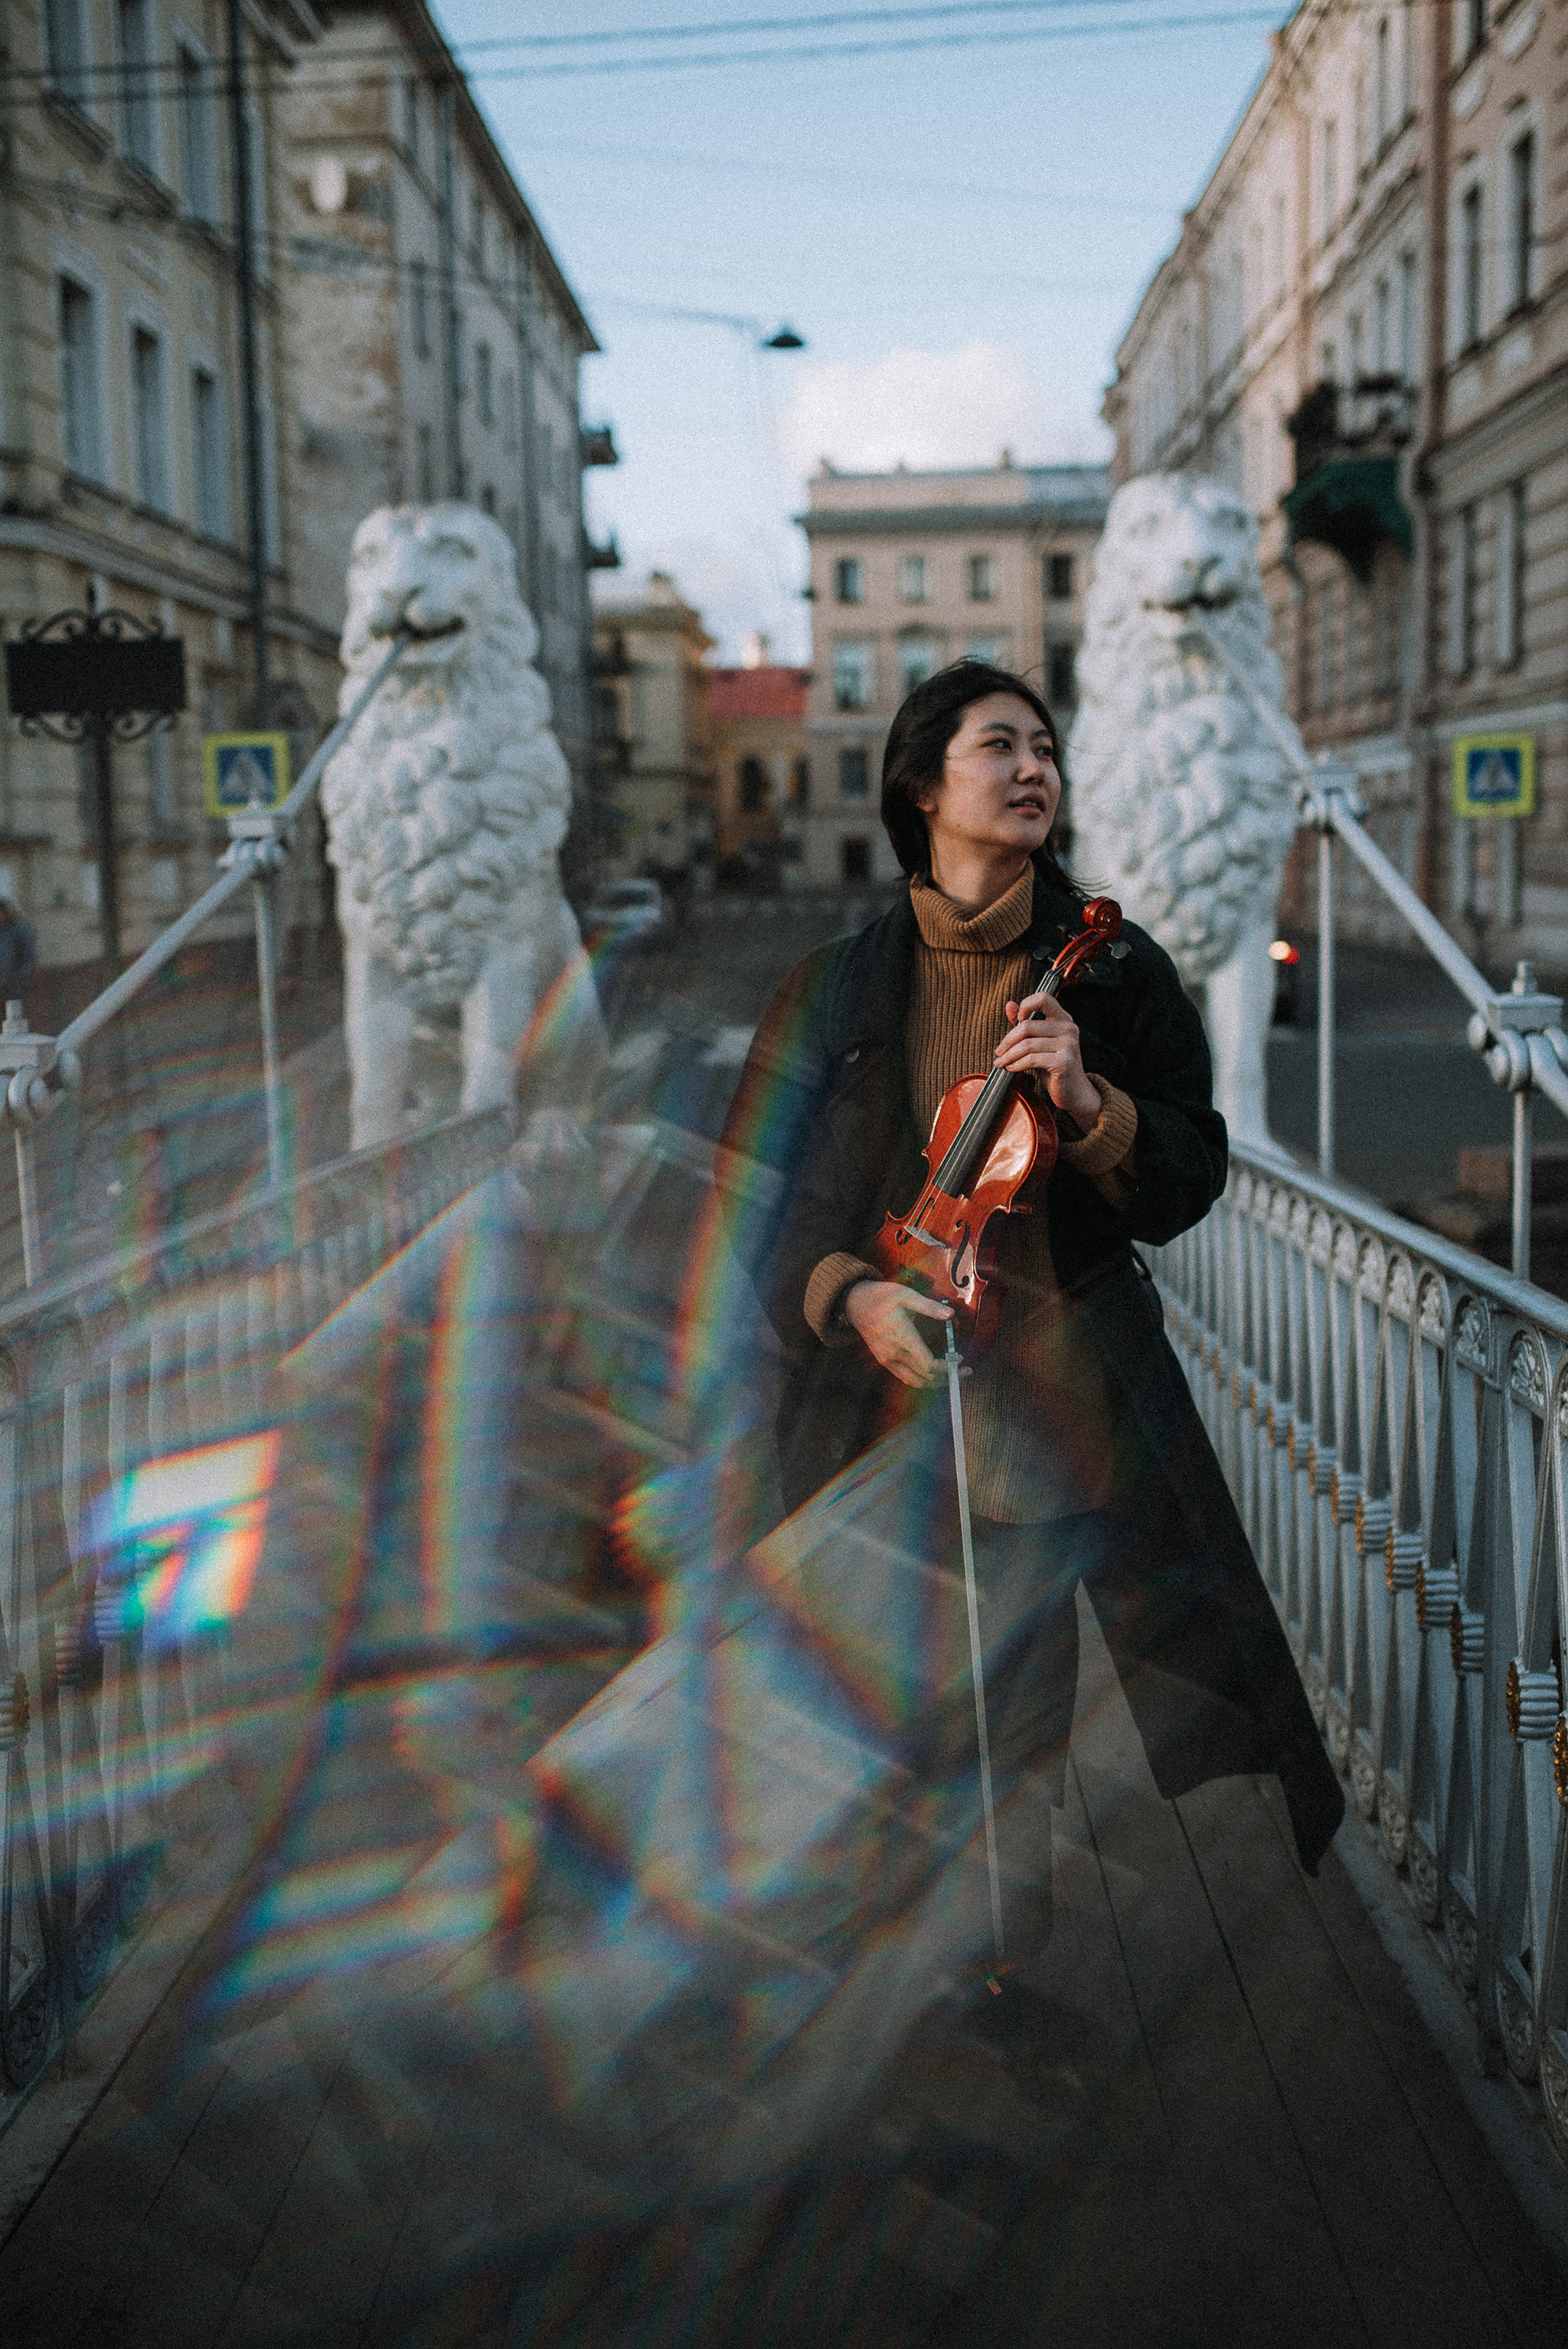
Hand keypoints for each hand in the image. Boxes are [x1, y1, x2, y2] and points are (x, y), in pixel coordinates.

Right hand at [842, 1280, 951, 1387]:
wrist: (856, 1303)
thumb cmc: (882, 1297)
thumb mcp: (907, 1295)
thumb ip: (929, 1306)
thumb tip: (951, 1314)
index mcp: (902, 1336)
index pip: (927, 1364)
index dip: (946, 1367)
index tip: (960, 1358)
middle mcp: (894, 1352)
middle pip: (925, 1376)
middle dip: (948, 1376)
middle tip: (965, 1370)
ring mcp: (887, 1359)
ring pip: (916, 1382)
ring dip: (936, 1383)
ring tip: (953, 1376)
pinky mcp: (884, 1361)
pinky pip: (906, 1378)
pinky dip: (922, 1380)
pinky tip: (934, 1375)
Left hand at [993, 992, 1101, 1126]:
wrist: (1074, 1093)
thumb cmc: (1055, 1067)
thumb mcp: (1039, 1043)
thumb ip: (1025, 1024)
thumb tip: (1009, 1004)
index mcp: (1063, 1019)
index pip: (1044, 998)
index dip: (1026, 1005)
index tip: (1016, 1021)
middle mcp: (1069, 1028)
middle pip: (1027, 1026)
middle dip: (1007, 1041)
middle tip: (999, 1052)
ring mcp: (1068, 1044)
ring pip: (1027, 1044)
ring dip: (1009, 1055)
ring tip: (1001, 1062)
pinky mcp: (1064, 1061)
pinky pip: (1032, 1059)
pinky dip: (1017, 1065)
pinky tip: (1012, 1069)